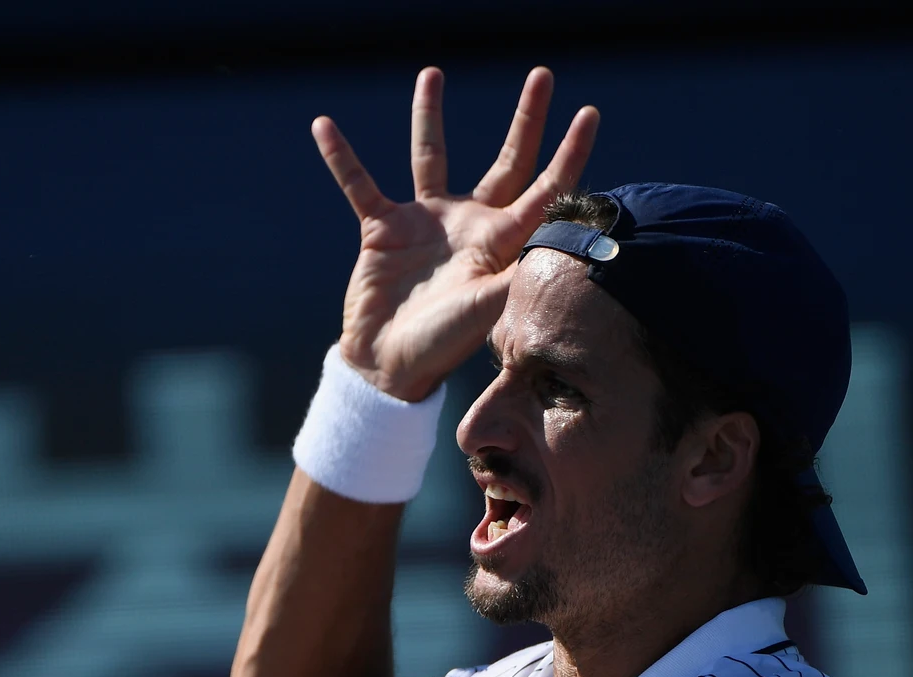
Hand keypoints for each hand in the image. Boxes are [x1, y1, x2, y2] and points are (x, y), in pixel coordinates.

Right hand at [314, 66, 599, 400]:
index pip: (546, 189)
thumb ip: (517, 275)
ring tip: (431, 74)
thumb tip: (559, 247)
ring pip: (430, 157)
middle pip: (506, 160)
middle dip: (526, 119)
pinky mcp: (382, 229)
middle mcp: (470, 224)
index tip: (589, 114)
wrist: (389, 365)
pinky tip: (324, 126)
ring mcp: (425, 223)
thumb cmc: (444, 346)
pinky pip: (359, 185)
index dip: (570, 154)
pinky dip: (341, 157)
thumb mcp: (487, 309)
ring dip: (429, 116)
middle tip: (543, 76)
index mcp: (501, 241)